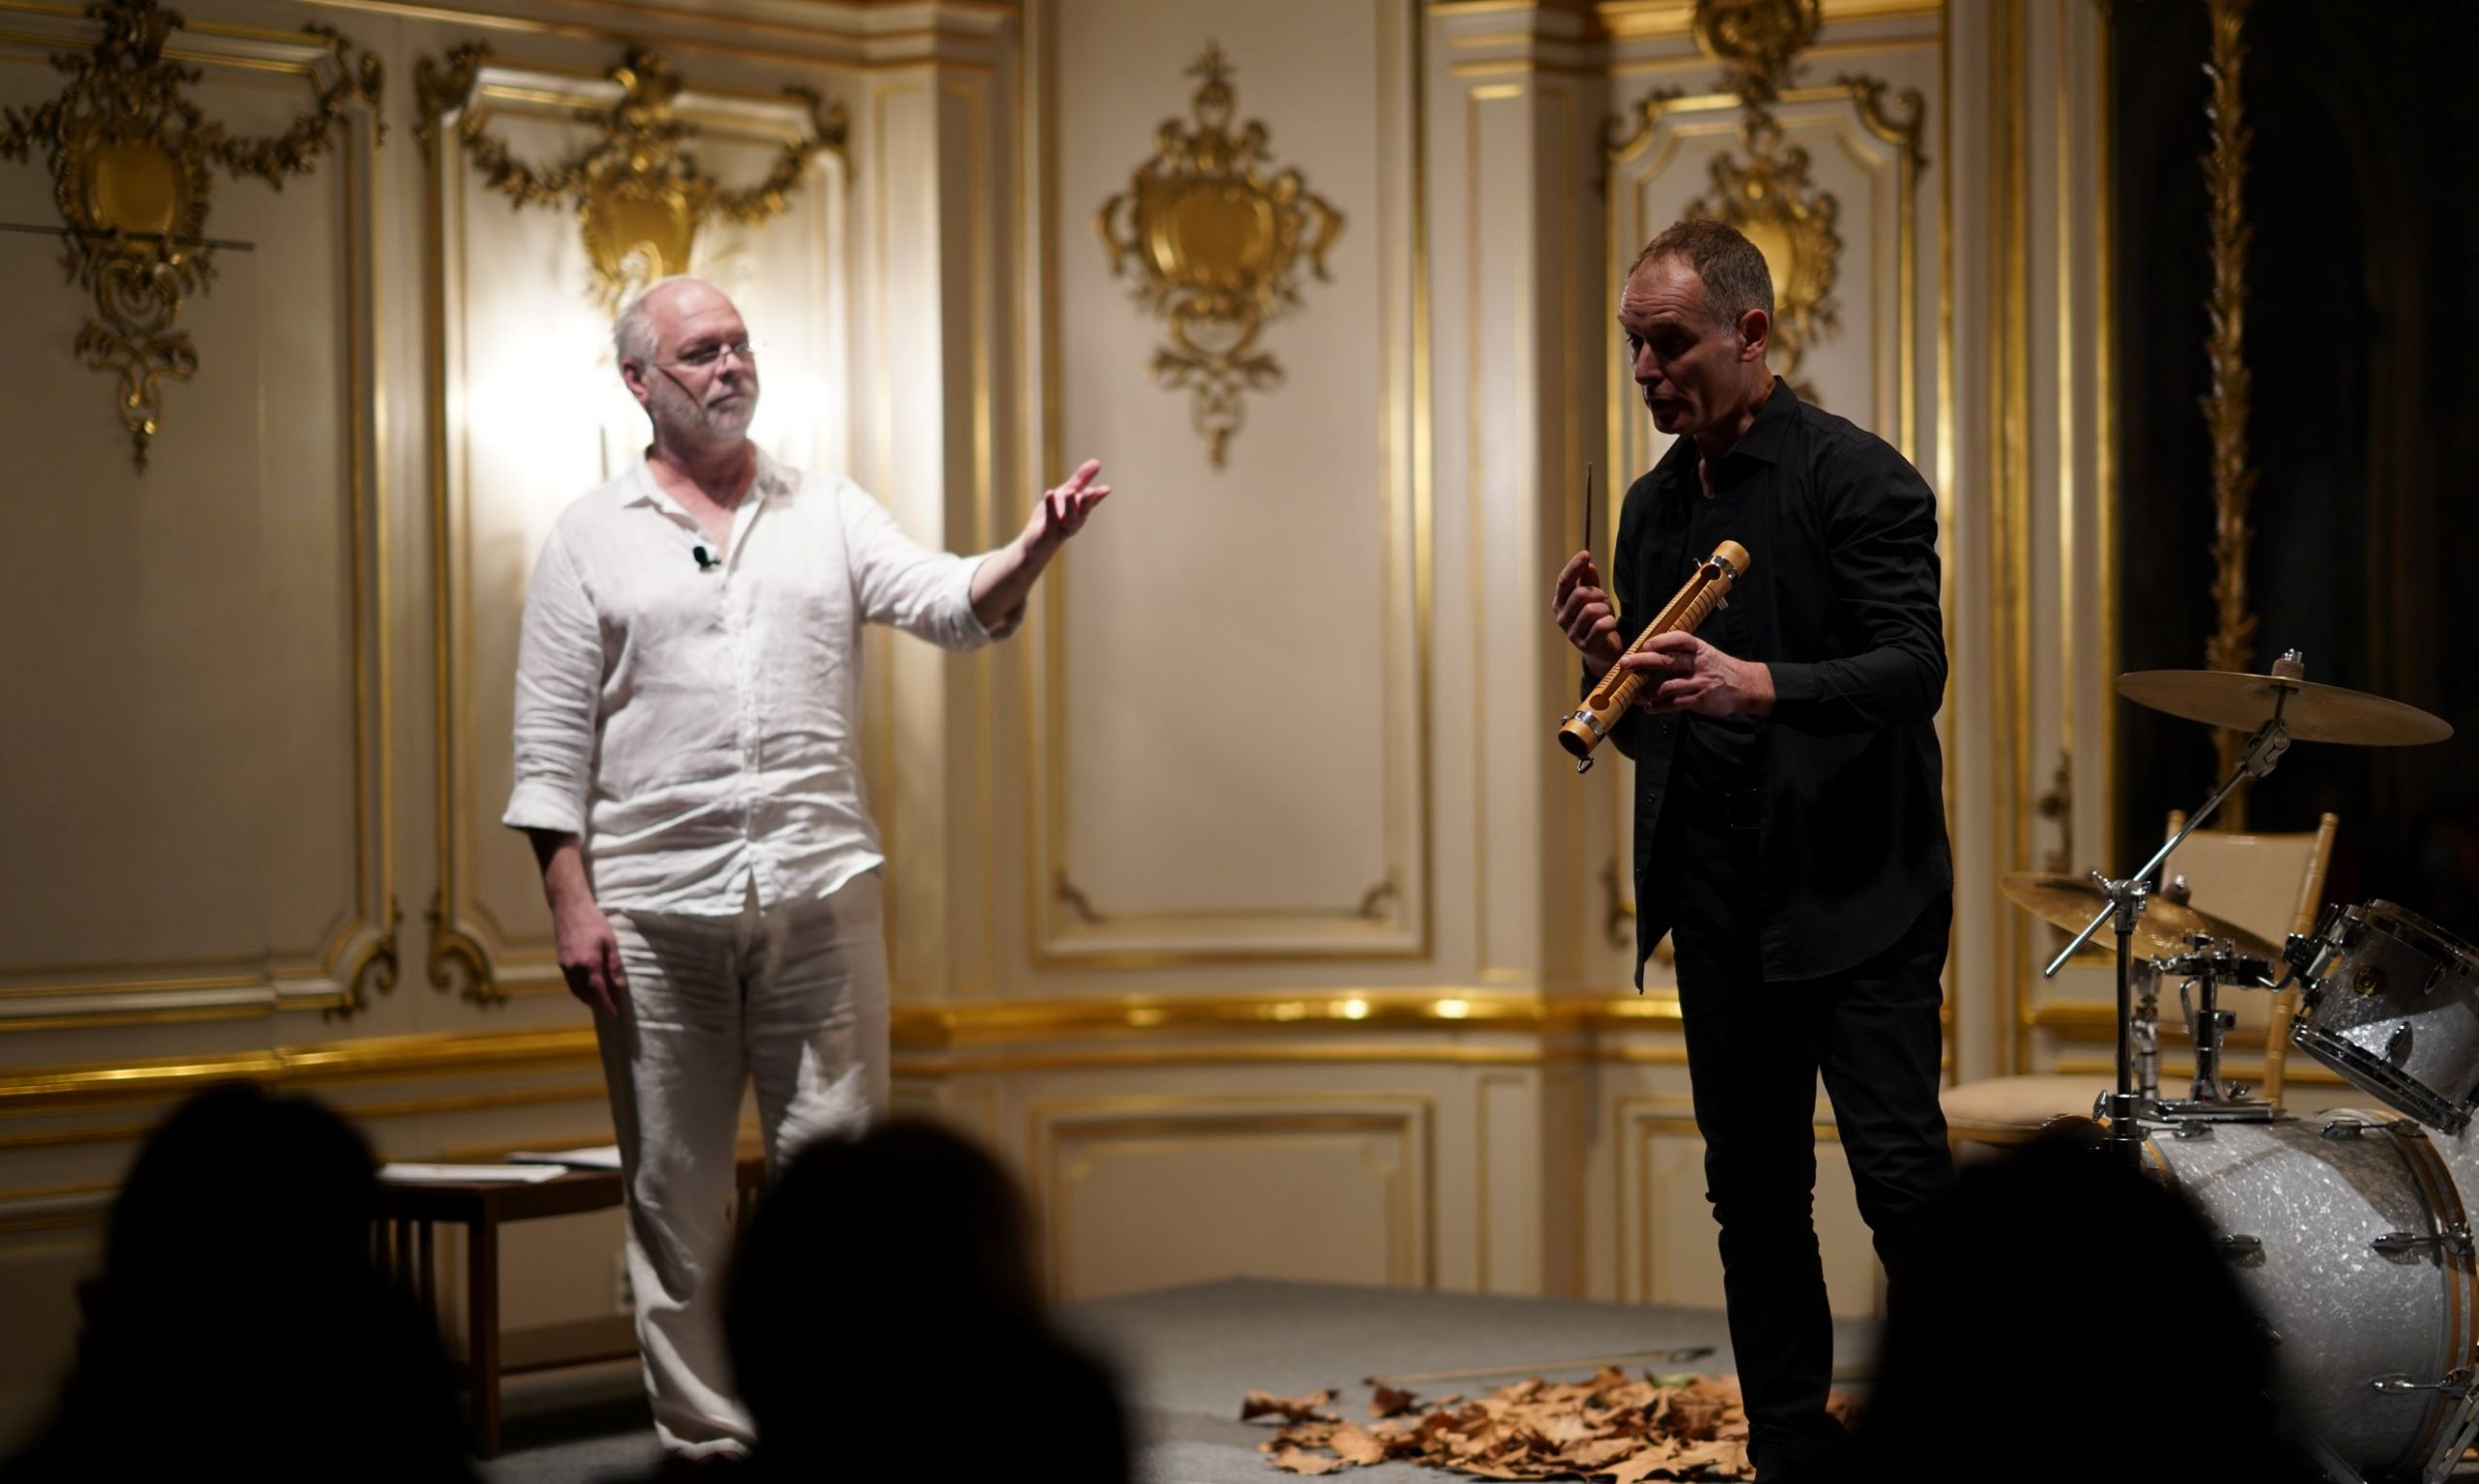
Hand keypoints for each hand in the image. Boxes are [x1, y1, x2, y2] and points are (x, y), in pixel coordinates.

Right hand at [551, 900, 626, 1015]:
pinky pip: (570, 982)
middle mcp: (574, 968)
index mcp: (589, 963)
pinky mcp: (560, 961)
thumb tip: (620, 986)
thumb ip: (614, 965)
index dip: (606, 1004)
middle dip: (597, 1004)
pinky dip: (578, 990)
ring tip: (599, 1002)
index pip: (598, 991)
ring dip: (587, 999)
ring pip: (575, 990)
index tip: (615, 1014)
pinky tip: (586, 988)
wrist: (570, 908)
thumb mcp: (610, 942)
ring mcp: (565, 965)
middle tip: (609, 1009)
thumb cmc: (594, 922)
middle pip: (585, 994)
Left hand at [1021, 458, 1111, 555]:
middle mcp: (1074, 521)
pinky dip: (1050, 507)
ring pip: (1068, 518)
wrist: (1035, 544)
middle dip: (1087, 501)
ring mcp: (1060, 528)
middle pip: (1082, 512)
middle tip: (1091, 491)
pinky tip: (1049, 493)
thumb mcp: (1066, 494)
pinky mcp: (1046, 532)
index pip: (1090, 503)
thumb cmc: (1053, 517)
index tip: (1106, 489)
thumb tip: (1097, 462)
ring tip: (1069, 491)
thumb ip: (1081, 480)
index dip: (1098, 496)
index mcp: (1080, 512)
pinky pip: (1050, 519)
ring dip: (1070, 506)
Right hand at [1552, 550, 1622, 674]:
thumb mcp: (1594, 599)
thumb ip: (1589, 582)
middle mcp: (1561, 618)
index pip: (1564, 582)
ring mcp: (1571, 633)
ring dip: (1605, 609)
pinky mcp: (1584, 645)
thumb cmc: (1597, 622)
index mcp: (1560, 604)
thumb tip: (1588, 563)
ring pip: (1592, 610)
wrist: (1603, 652)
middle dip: (1598, 594)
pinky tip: (1610, 625)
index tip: (1586, 554)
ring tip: (1607, 614)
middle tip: (1604, 600)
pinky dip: (1610, 622)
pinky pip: (1601, 625)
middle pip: (1580, 594)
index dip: (1574, 566)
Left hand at [1618, 630, 1775, 716]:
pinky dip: (1659, 706)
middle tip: (1624, 663)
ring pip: (1668, 686)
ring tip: (1634, 694)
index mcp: (1699, 649)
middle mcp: (1699, 664)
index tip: (1644, 644)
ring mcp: (1700, 682)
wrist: (1746, 686)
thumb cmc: (1719, 668)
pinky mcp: (1700, 700)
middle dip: (1643, 661)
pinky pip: (1675, 703)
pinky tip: (1650, 708)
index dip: (1661, 640)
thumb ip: (1683, 652)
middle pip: (1667, 660)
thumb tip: (1652, 651)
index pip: (1679, 639)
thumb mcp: (1705, 653)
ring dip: (1647, 691)